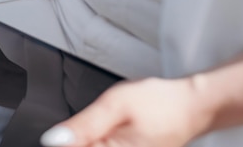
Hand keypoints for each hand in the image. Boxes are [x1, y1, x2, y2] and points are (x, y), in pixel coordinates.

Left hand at [40, 77, 206, 146]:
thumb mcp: (115, 104)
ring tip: (103, 125)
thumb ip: (83, 125)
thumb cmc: (160, 102)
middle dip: (78, 137)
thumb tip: (51, 140)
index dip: (65, 139)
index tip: (68, 130)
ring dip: (89, 138)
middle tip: (94, 123)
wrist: (192, 106)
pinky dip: (99, 139)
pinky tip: (105, 132)